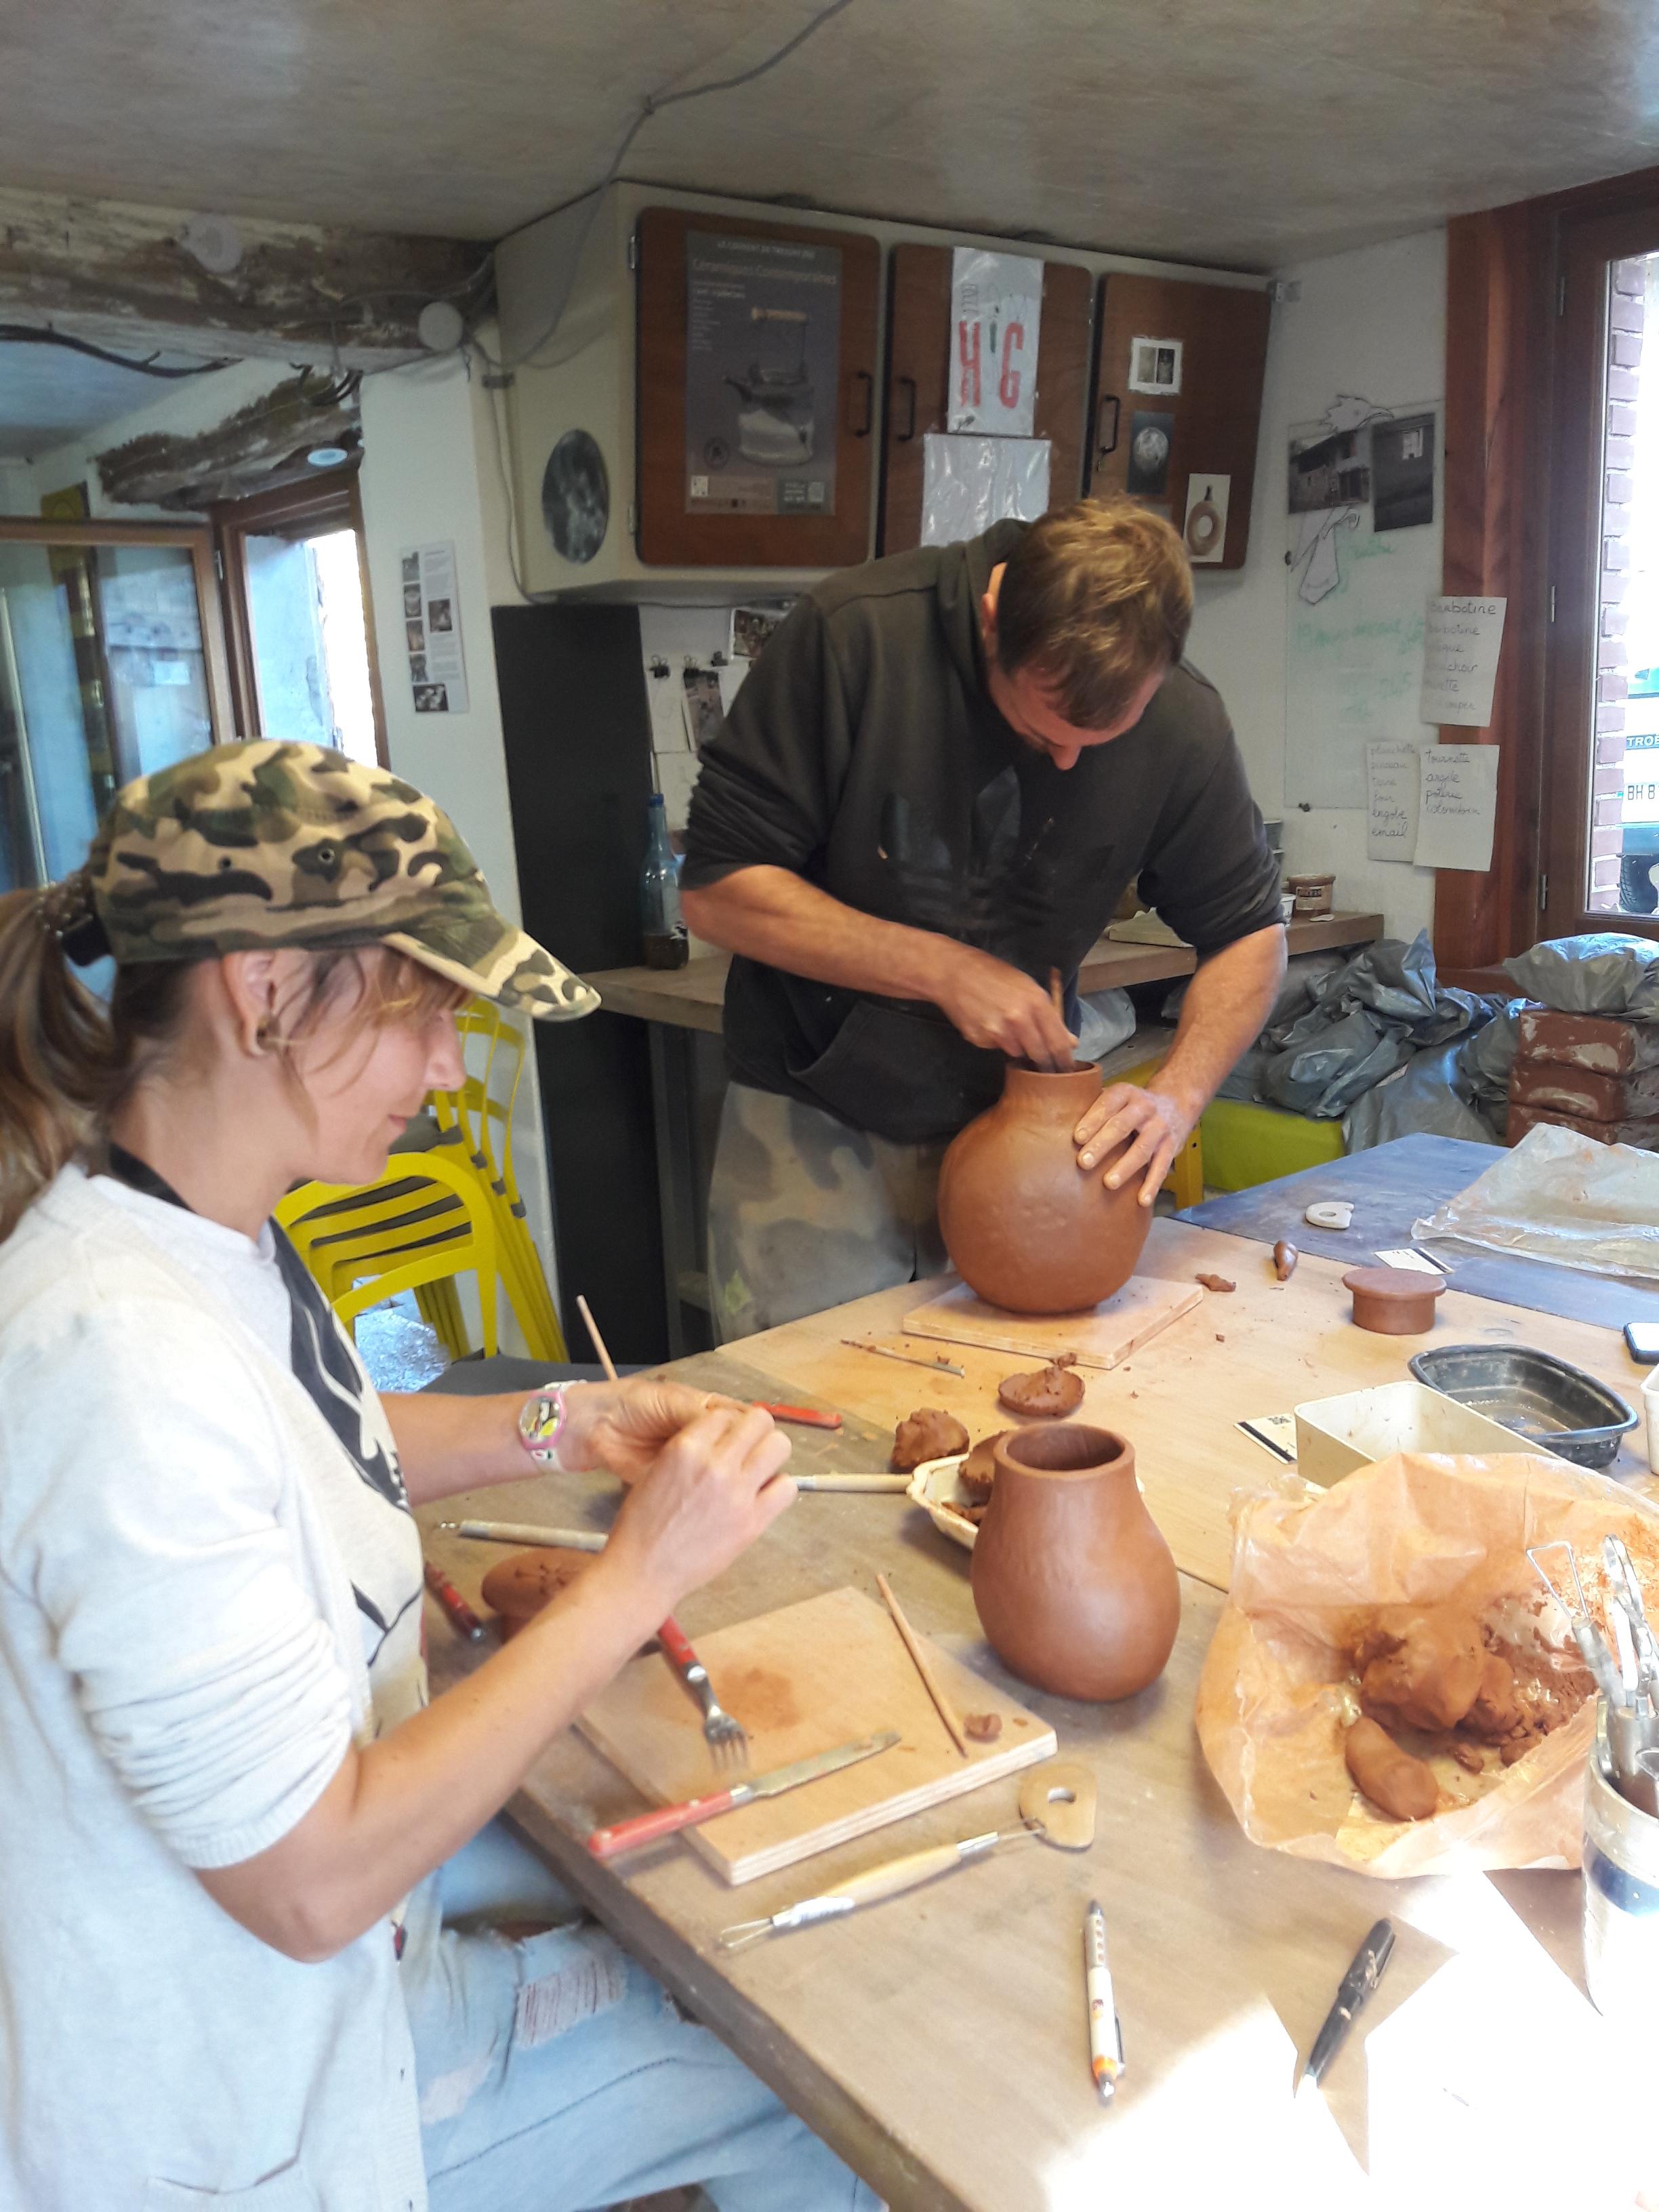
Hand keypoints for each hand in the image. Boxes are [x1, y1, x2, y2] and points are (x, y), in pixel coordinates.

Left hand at [555, 1378, 739, 1482]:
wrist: (596, 1428)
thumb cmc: (634, 1405)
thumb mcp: (671, 1402)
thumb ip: (703, 1415)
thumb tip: (738, 1428)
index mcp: (710, 1411)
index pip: (745, 1421)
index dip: (754, 1432)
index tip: (758, 1445)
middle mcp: (707, 1437)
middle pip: (739, 1449)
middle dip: (744, 1458)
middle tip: (745, 1468)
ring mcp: (694, 1462)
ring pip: (724, 1472)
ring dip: (729, 1480)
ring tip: (733, 1487)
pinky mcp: (679, 1482)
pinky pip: (700, 1490)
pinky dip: (709, 1495)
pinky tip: (717, 1500)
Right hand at [599, 1405, 794, 1618]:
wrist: (643, 1571)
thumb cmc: (642, 1525)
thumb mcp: (655, 1470)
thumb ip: (688, 1450)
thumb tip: (719, 1440)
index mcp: (685, 1448)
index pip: (724, 1414)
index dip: (727, 1425)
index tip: (728, 1437)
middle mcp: (714, 1464)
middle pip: (759, 1421)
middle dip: (756, 1430)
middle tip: (751, 1446)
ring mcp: (736, 1493)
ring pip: (779, 1446)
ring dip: (771, 1453)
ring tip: (760, 1468)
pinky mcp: (752, 1522)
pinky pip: (786, 1487)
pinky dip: (779, 1487)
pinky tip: (763, 1495)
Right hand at [934, 944, 1075, 1064]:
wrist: (954, 973)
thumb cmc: (995, 975)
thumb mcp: (1028, 987)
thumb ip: (1050, 1016)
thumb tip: (1070, 1042)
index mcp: (1036, 1002)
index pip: (1057, 1042)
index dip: (1064, 1060)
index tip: (1067, 1071)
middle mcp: (1018, 1019)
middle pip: (1039, 1055)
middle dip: (1044, 1062)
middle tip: (1046, 1064)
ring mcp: (997, 1032)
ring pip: (1017, 1052)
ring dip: (1018, 1046)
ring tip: (1007, 1026)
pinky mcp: (980, 1040)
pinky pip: (996, 1047)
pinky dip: (997, 1041)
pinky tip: (989, 1022)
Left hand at [1073, 1083, 1192, 1205]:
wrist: (1176, 1102)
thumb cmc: (1133, 1105)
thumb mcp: (1118, 1097)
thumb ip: (1095, 1107)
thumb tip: (1058, 1124)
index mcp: (1125, 1093)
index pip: (1107, 1104)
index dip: (1092, 1120)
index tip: (1077, 1138)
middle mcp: (1144, 1107)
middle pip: (1121, 1126)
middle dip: (1102, 1144)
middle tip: (1084, 1162)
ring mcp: (1160, 1127)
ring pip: (1142, 1149)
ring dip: (1125, 1167)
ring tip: (1108, 1183)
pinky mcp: (1171, 1147)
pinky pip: (1161, 1167)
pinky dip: (1152, 1184)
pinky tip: (1142, 1199)